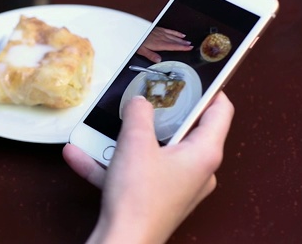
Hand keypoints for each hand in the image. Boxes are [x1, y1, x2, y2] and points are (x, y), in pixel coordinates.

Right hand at [63, 92, 233, 242]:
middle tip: (144, 96)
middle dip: (158, 114)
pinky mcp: (156, 199)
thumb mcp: (135, 143)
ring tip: (104, 126)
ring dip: (126, 140)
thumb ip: (139, 113)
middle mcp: (197, 170)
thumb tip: (140, 101)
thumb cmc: (138, 197)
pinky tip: (80, 154)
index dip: (209, 89)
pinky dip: (112, 163)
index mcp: (204, 153)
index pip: (220, 111)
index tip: (193, 75)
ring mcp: (177, 186)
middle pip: (184, 130)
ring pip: (155, 152)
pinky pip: (136, 172)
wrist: (123, 241)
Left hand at [136, 27, 192, 62]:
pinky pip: (170, 30)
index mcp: (159, 44)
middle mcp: (161, 38)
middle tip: (191, 45)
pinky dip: (176, 33)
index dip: (182, 47)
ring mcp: (161, 33)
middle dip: (184, 44)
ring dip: (181, 39)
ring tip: (188, 41)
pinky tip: (180, 34)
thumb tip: (158, 60)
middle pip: (175, 41)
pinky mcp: (159, 29)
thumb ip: (150, 55)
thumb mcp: (142, 50)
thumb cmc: (138, 40)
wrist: (136, 30)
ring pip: (174, 36)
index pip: (173, 46)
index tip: (189, 48)